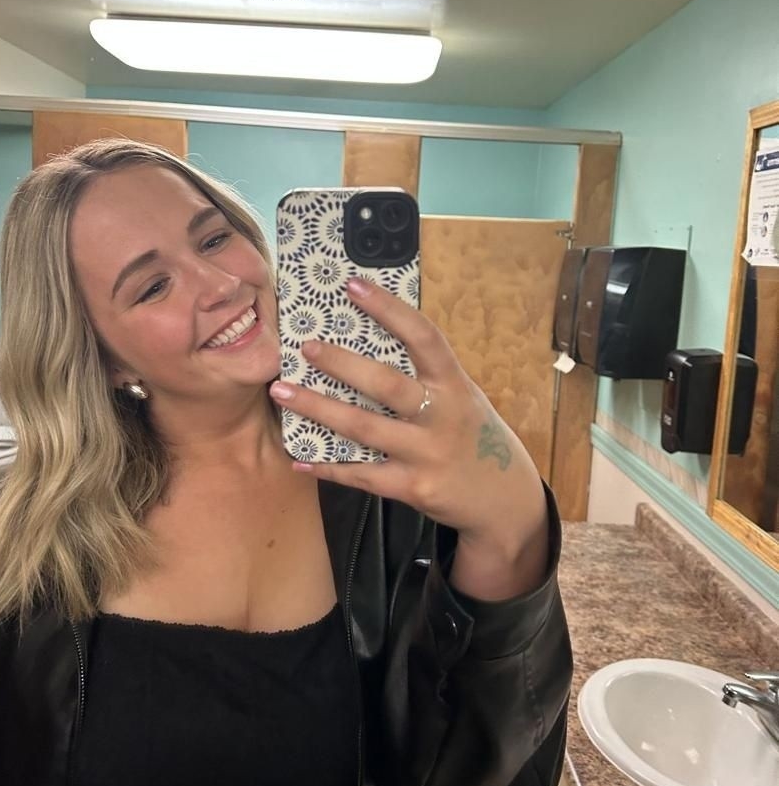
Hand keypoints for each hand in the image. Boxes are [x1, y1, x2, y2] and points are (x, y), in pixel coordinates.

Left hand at [269, 277, 547, 596]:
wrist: (504, 499)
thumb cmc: (472, 437)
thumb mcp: (462, 398)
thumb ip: (425, 377)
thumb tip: (369, 340)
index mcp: (454, 384)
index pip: (423, 337)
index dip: (389, 309)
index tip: (354, 286)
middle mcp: (442, 415)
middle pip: (385, 384)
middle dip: (341, 364)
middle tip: (304, 347)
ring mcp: (427, 453)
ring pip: (363, 428)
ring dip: (318, 409)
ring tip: (282, 391)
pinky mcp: (414, 488)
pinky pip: (362, 475)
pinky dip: (328, 467)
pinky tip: (299, 457)